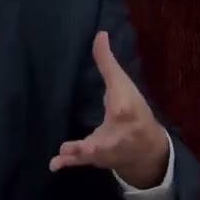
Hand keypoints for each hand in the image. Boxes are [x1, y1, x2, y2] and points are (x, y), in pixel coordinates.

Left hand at [49, 32, 169, 188]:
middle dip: (94, 135)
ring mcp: (104, 148)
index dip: (111, 73)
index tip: (101, 44)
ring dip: (78, 152)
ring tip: (63, 151)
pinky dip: (68, 163)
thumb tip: (99, 34)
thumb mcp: (122, 85)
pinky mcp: (95, 158)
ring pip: (91, 151)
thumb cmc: (132, 110)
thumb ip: (107, 62)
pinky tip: (54, 165)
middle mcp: (116, 132)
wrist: (146, 146)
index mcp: (123, 109)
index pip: (118, 91)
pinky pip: (80, 162)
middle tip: (78, 137)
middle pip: (107, 128)